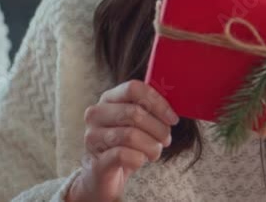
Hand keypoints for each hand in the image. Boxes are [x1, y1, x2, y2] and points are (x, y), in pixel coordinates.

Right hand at [66, 79, 179, 201]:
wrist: (105, 176)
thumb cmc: (126, 145)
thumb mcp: (139, 123)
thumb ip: (151, 110)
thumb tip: (173, 109)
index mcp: (109, 98)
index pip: (133, 88)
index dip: (157, 102)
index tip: (172, 118)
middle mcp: (96, 114)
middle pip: (135, 113)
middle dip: (158, 128)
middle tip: (166, 139)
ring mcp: (92, 137)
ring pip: (131, 135)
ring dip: (151, 146)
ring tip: (154, 152)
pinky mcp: (95, 160)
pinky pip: (123, 155)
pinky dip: (139, 159)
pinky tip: (140, 160)